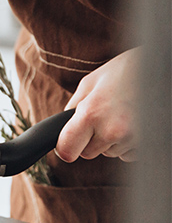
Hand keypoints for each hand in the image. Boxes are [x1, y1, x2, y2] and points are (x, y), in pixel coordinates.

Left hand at [56, 48, 139, 162]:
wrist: (162, 68)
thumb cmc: (126, 71)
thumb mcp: (91, 82)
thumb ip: (73, 107)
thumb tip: (61, 127)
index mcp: (91, 113)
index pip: (67, 150)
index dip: (65, 148)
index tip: (67, 144)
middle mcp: (112, 130)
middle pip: (88, 153)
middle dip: (91, 139)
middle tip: (103, 117)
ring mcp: (133, 138)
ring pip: (110, 153)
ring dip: (112, 140)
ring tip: (123, 114)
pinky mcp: (149, 144)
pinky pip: (129, 154)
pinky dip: (129, 143)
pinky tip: (135, 123)